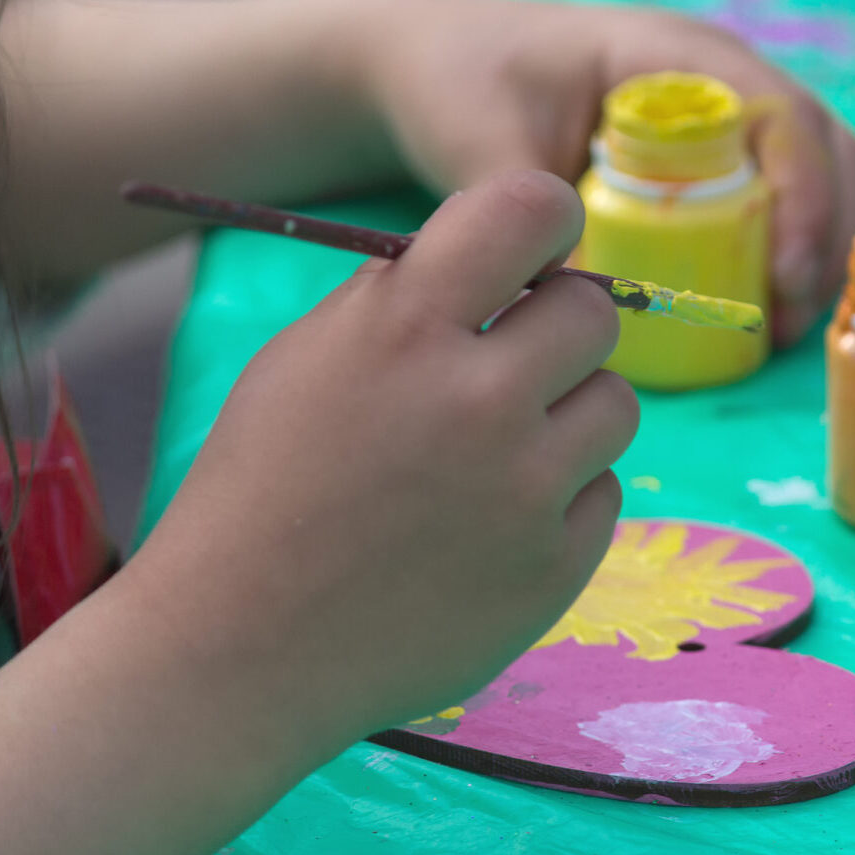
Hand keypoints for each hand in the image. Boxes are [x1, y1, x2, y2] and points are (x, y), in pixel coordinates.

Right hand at [132, 171, 638, 740]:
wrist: (238, 645)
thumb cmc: (263, 489)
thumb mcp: (306, 358)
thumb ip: (406, 298)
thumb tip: (507, 261)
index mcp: (405, 327)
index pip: (532, 208)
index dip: (544, 221)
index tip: (536, 254)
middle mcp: (479, 401)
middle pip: (594, 315)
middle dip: (557, 327)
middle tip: (510, 366)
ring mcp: (525, 493)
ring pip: (616, 404)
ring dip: (567, 414)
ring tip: (497, 452)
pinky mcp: (554, 569)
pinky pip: (603, 493)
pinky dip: (561, 498)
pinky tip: (494, 523)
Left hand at [351, 0, 854, 347]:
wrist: (430, 67)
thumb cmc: (460, 86)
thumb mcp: (487, 151)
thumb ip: (532, 225)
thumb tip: (587, 308)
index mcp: (674, 56)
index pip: (782, 115)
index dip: (803, 198)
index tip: (783, 277)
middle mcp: (715, 77)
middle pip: (824, 147)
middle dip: (825, 236)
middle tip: (785, 321)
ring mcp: (717, 115)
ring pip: (817, 173)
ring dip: (815, 248)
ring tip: (777, 327)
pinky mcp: (705, 157)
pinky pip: (779, 196)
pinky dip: (788, 250)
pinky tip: (758, 308)